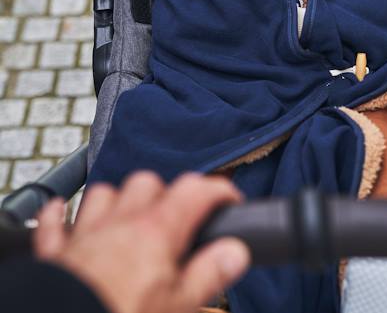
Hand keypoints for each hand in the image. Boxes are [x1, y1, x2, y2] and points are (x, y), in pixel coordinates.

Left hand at [33, 171, 249, 312]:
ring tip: (129, 217)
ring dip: (117, 200)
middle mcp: (121, 220)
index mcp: (156, 231)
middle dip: (165, 193)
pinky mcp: (56, 250)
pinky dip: (60, 217)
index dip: (218, 190)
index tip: (229, 200)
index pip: (194, 190)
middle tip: (176, 218)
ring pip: (104, 193)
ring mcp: (86, 231)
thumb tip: (235, 251)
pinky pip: (54, 221)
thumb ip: (210, 272)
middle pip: (148, 183)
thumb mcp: (179, 304)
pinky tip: (63, 215)